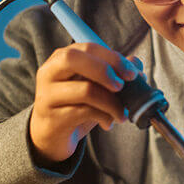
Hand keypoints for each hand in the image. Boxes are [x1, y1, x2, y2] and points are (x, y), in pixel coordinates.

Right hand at [29, 43, 140, 162]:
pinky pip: (84, 112)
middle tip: (122, 86)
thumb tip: (136, 63)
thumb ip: (114, 72)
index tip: (132, 73)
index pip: (88, 48)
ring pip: (85, 90)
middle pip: (74, 59)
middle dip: (105, 70)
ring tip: (122, 114)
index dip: (113, 58)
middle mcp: (50, 72)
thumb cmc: (75, 105)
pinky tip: (109, 123)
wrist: (52, 135)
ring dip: (112, 103)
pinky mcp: (52, 117)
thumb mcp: (95, 86)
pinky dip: (104, 117)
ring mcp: (47, 95)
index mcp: (62, 58)